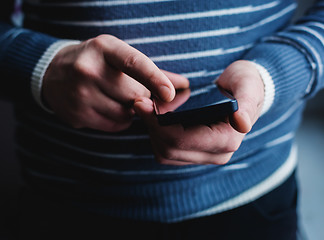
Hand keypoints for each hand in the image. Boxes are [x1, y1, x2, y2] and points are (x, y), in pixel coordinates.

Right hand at [42, 34, 188, 131]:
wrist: (53, 72)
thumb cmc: (96, 62)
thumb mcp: (119, 56)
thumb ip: (153, 70)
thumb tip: (183, 85)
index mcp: (104, 48)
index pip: (134, 63)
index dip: (155, 79)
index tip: (169, 94)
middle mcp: (88, 69)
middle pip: (135, 95)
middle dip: (141, 96)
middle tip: (130, 89)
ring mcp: (79, 93)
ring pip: (126, 114)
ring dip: (130, 110)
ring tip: (116, 97)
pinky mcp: (76, 114)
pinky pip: (114, 126)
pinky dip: (119, 121)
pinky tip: (108, 108)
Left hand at [134, 60, 264, 164]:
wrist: (242, 91)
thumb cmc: (245, 84)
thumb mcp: (249, 87)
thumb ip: (247, 105)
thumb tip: (242, 124)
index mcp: (227, 141)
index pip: (182, 140)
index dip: (158, 124)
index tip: (142, 103)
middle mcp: (216, 155)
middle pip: (169, 149)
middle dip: (151, 126)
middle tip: (139, 102)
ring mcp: (204, 156)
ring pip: (165, 153)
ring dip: (151, 131)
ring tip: (147, 107)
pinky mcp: (194, 154)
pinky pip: (167, 152)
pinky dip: (156, 135)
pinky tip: (156, 116)